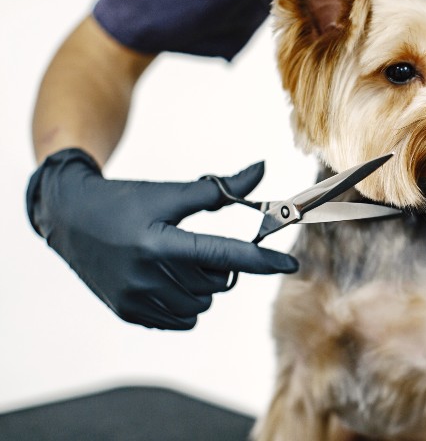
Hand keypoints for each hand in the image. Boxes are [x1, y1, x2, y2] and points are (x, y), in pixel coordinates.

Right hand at [26, 149, 297, 329]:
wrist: (72, 217)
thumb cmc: (127, 200)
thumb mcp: (171, 192)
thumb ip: (220, 189)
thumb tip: (261, 169)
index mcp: (160, 242)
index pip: (224, 254)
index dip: (261, 260)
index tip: (290, 264)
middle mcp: (146, 275)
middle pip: (217, 281)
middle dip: (220, 264)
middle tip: (196, 244)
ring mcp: (136, 298)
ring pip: (202, 303)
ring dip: (204, 285)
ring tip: (178, 261)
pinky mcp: (128, 313)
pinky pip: (183, 320)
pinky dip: (187, 303)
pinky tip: (169, 280)